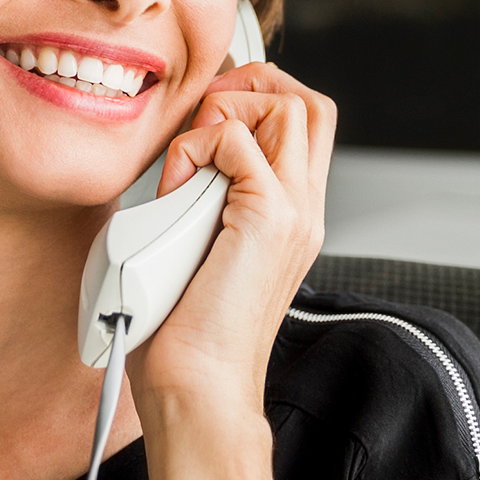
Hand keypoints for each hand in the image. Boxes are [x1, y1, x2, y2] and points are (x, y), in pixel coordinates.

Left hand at [128, 63, 337, 417]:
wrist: (197, 392)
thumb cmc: (183, 338)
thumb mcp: (197, 252)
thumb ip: (202, 205)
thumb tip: (169, 169)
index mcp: (292, 218)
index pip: (303, 125)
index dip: (255, 100)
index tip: (200, 122)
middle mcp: (304, 210)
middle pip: (310, 103)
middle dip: (250, 86)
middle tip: (201, 118)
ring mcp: (293, 213)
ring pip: (291, 106)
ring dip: (226, 111)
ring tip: (188, 158)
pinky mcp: (267, 219)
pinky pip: (239, 140)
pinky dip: (198, 144)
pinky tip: (174, 184)